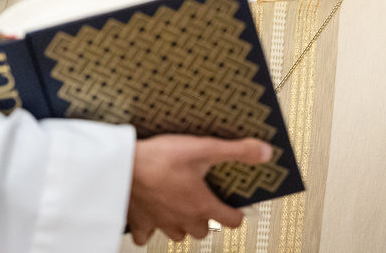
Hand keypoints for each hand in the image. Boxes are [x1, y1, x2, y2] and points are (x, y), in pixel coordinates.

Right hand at [127, 135, 271, 244]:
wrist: (121, 166)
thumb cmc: (160, 158)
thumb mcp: (203, 148)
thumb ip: (236, 151)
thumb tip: (264, 152)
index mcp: (201, 205)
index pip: (230, 221)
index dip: (237, 214)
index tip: (238, 209)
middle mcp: (183, 219)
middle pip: (204, 231)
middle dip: (208, 219)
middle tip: (207, 204)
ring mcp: (161, 223)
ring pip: (179, 235)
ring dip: (184, 225)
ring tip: (183, 210)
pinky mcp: (140, 221)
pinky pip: (146, 236)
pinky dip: (151, 229)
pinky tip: (152, 216)